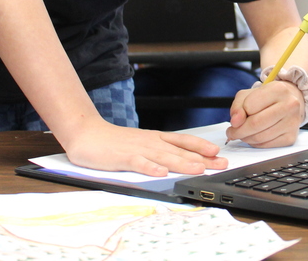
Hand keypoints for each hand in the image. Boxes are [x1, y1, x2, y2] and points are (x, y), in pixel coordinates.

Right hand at [62, 118, 227, 175]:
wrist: (87, 134)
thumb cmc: (115, 142)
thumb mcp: (143, 144)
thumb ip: (160, 151)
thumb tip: (180, 160)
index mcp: (157, 139)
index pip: (184, 142)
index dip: (203, 148)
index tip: (219, 154)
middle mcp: (151, 142)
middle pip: (180, 151)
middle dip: (202, 158)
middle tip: (220, 164)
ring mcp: (138, 149)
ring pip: (164, 157)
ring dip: (182, 163)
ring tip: (198, 169)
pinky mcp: (122, 158)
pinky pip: (138, 163)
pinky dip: (150, 168)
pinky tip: (160, 173)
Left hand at [226, 80, 305, 147]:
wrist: (290, 103)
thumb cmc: (267, 98)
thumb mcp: (249, 95)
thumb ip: (238, 106)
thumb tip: (235, 122)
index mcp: (278, 89)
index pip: (250, 106)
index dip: (239, 114)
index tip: (237, 117)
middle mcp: (289, 105)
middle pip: (255, 124)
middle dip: (238, 131)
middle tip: (232, 132)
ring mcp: (292, 122)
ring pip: (260, 137)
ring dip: (246, 138)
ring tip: (243, 133)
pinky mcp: (291, 137)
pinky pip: (266, 145)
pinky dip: (256, 143)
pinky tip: (255, 136)